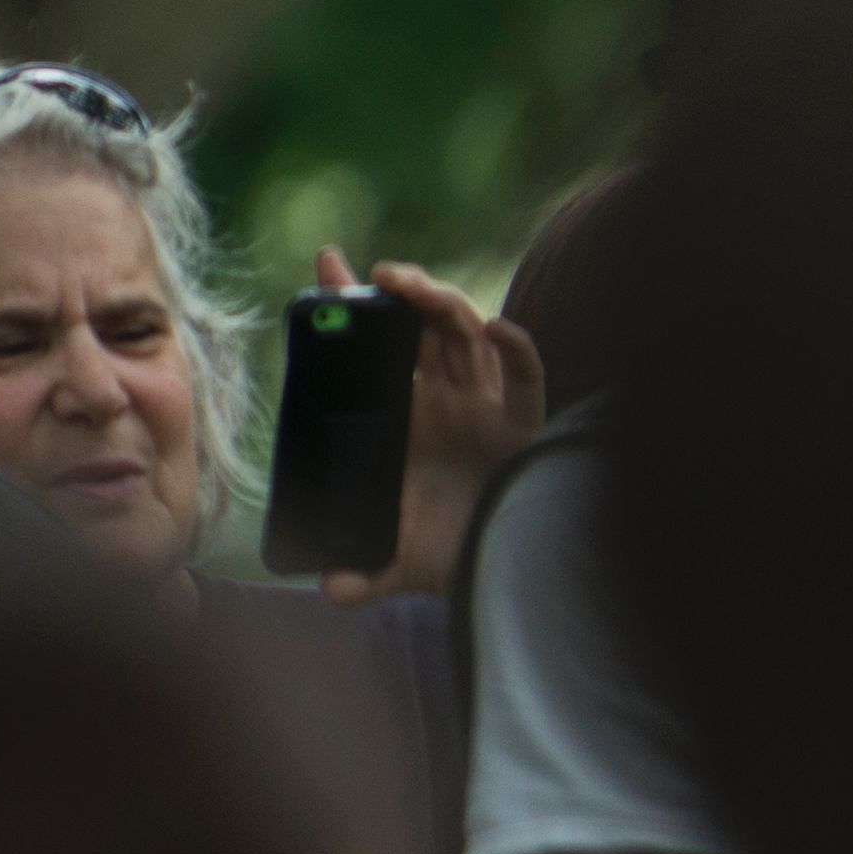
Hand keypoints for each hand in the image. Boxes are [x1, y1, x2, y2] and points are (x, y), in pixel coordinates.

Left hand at [323, 250, 553, 603]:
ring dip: (440, 303)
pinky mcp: (524, 424)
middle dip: (403, 293)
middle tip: (375, 276)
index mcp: (410, 418)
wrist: (508, 574)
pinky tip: (497, 329)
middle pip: (427, 327)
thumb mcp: (400, 561)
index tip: (327, 263)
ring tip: (406, 286)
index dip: (356, 303)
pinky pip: (525, 376)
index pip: (379, 347)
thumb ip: (365, 573)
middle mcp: (448, 401)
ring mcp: (486, 406)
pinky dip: (516, 349)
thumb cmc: (456, 553)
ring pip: (467, 335)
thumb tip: (329, 590)